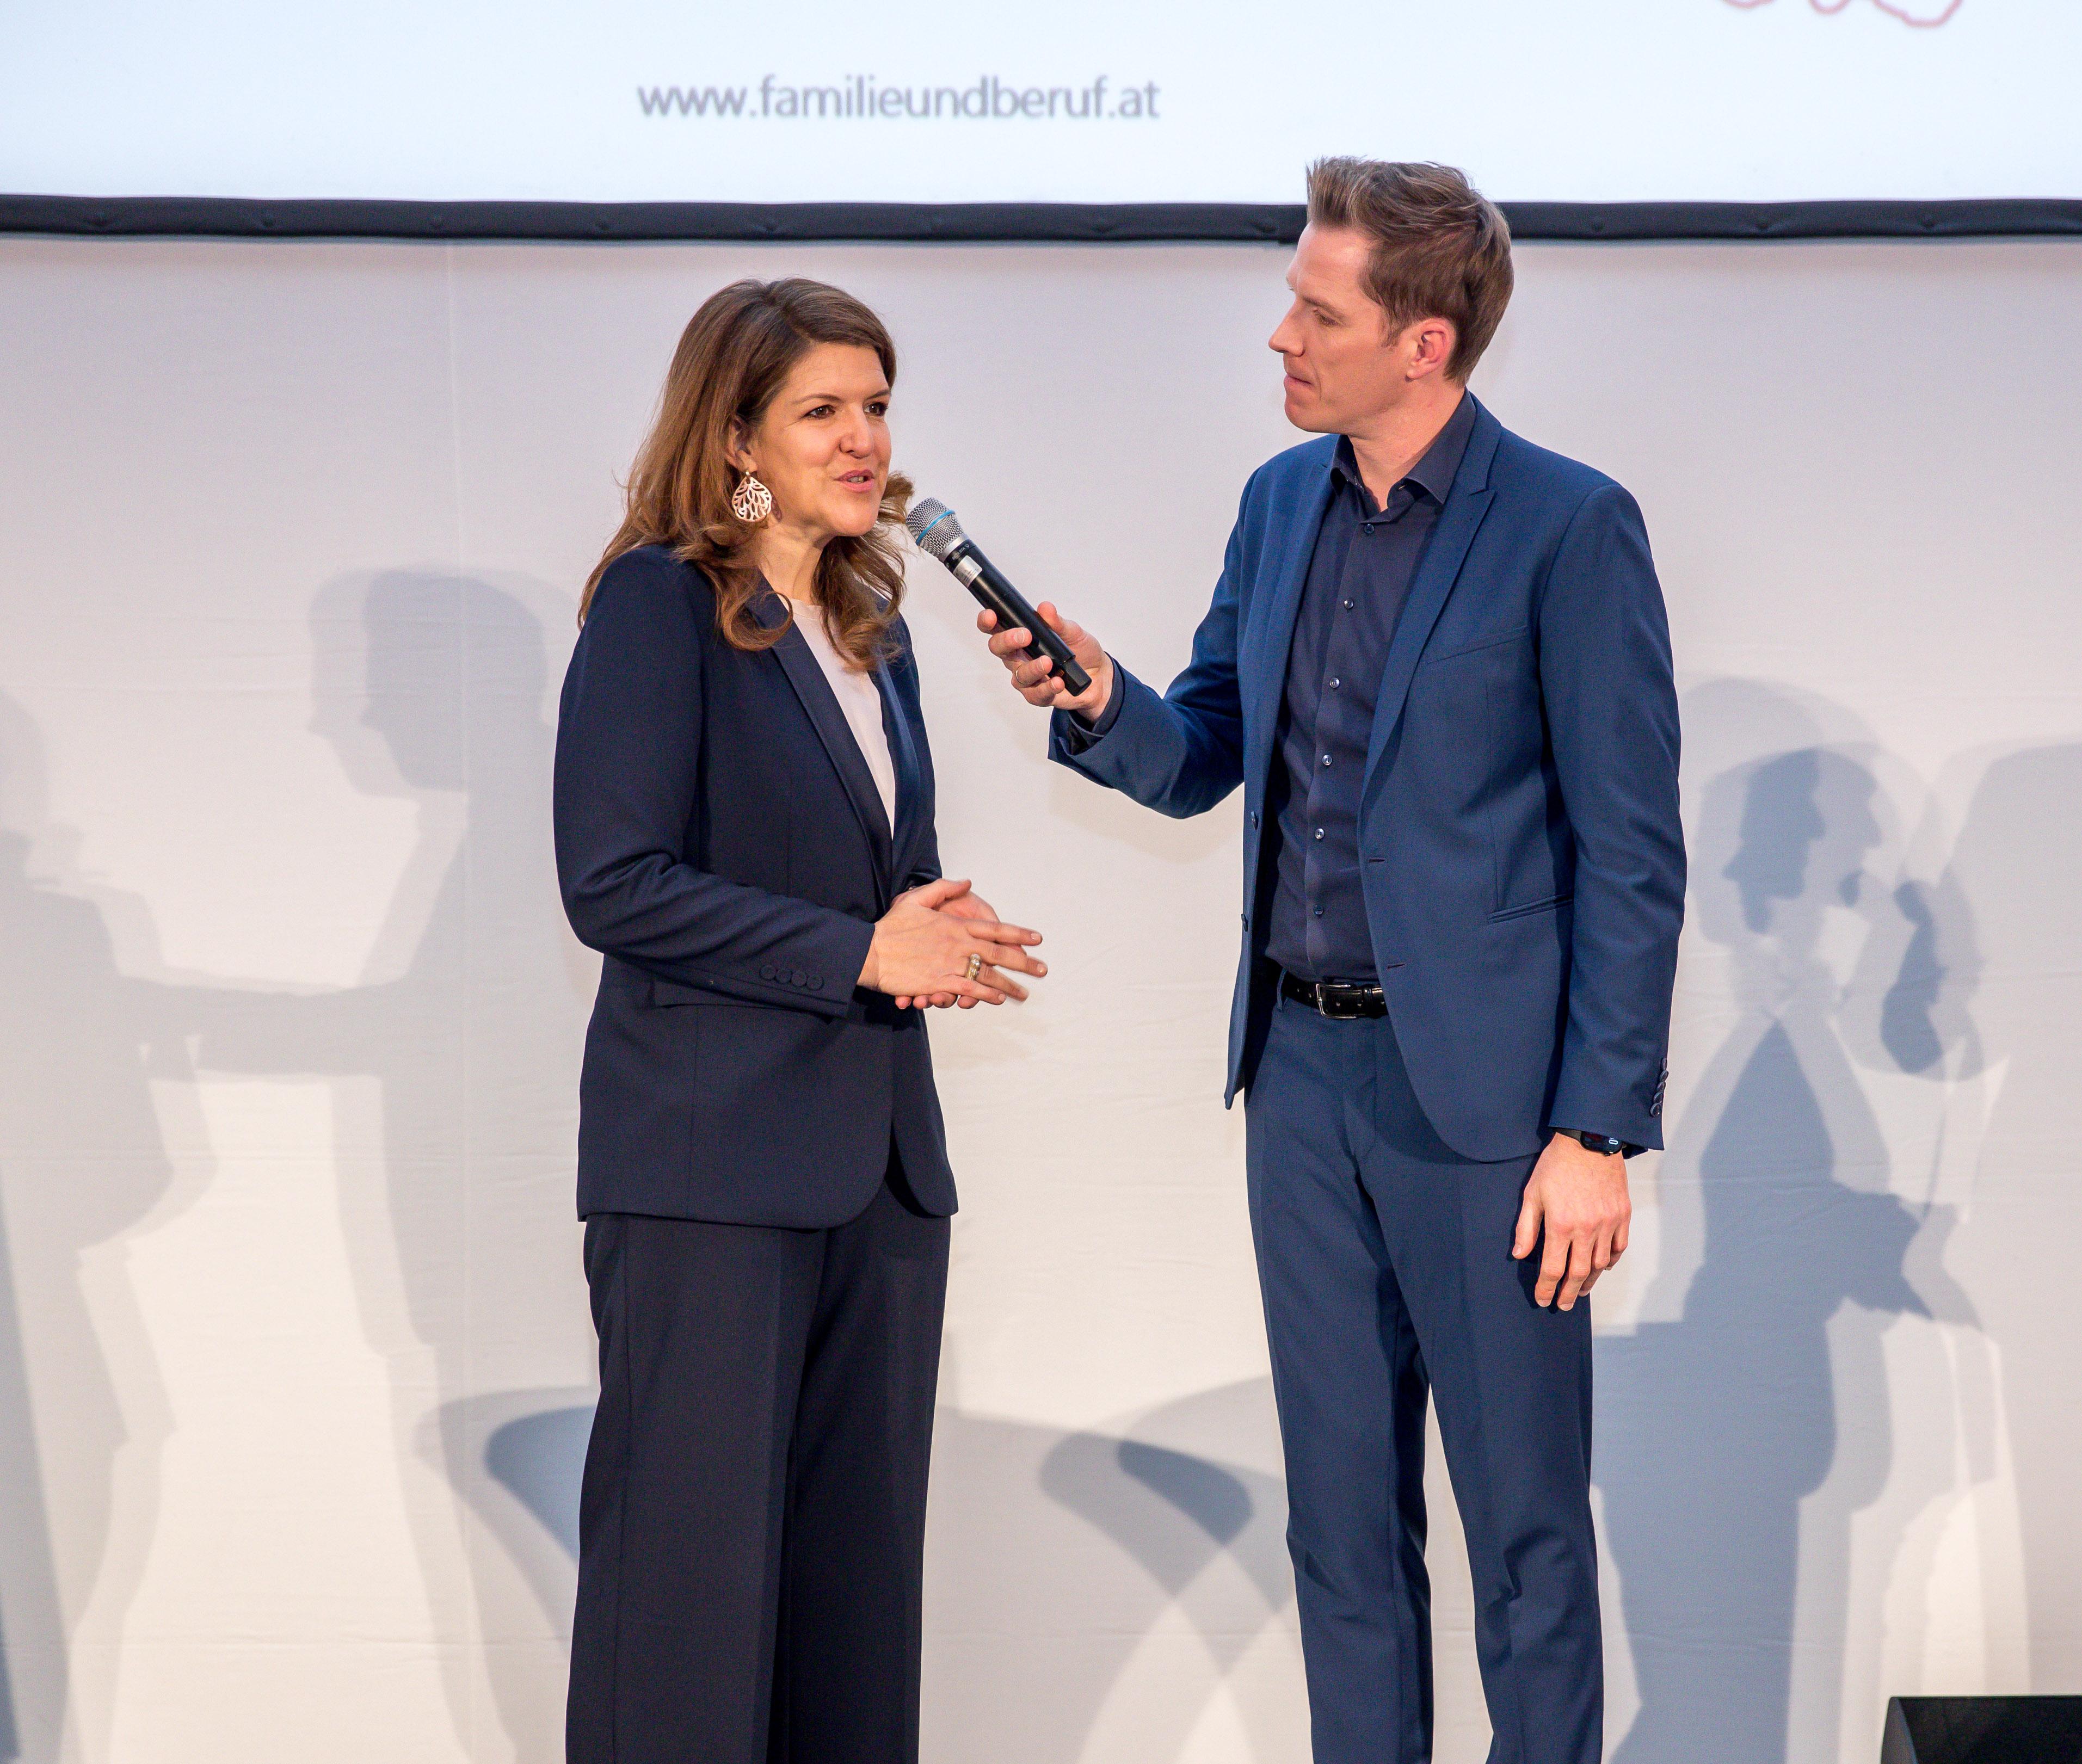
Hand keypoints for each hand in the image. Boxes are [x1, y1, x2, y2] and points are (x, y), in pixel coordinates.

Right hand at [862, 878, 1045, 1008]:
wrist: (871, 951)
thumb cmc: (891, 927)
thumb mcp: (916, 899)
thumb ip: (943, 889)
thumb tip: (967, 883)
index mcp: (955, 924)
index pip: (995, 928)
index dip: (1019, 933)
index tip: (1037, 939)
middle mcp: (959, 944)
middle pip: (999, 953)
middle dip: (1024, 962)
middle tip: (1042, 970)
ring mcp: (951, 964)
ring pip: (989, 975)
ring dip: (1010, 985)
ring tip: (1024, 994)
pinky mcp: (941, 982)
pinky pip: (970, 989)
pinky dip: (986, 994)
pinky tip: (998, 999)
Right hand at [978, 602, 1112, 719]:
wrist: (1098, 675)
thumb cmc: (1080, 650)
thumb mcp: (1072, 631)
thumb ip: (1056, 622)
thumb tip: (1045, 608)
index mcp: (1021, 638)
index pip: (996, 628)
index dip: (988, 622)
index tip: (991, 616)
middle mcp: (1019, 658)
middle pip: (999, 650)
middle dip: (1007, 641)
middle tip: (1024, 636)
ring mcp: (1027, 677)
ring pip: (1019, 675)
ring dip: (1032, 668)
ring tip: (1048, 662)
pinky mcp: (1039, 695)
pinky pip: (1036, 694)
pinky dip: (1047, 688)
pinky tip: (1057, 682)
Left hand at [1512, 1133, 1631, 1310]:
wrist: (1589, 1141)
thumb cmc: (1556, 1166)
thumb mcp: (1532, 1194)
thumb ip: (1526, 1227)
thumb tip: (1519, 1254)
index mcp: (1560, 1225)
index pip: (1552, 1268)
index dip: (1546, 1288)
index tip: (1543, 1299)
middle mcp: (1586, 1228)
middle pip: (1578, 1273)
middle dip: (1569, 1293)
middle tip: (1564, 1305)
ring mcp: (1607, 1223)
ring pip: (1600, 1264)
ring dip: (1589, 1281)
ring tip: (1581, 1290)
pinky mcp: (1622, 1215)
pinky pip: (1619, 1247)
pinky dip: (1610, 1261)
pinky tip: (1601, 1267)